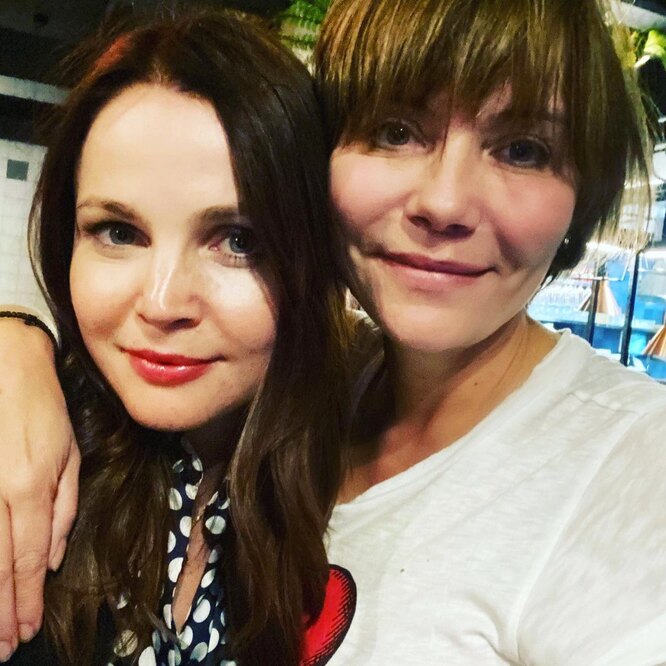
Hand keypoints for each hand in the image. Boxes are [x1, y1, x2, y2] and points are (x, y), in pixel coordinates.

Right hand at [0, 317, 78, 659]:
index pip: (29, 557)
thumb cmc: (43, 411)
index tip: (25, 629)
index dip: (27, 598)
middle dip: (2, 610)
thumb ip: (63, 508)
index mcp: (30, 487)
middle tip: (3, 647)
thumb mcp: (69, 454)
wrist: (6, 367)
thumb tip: (54, 557)